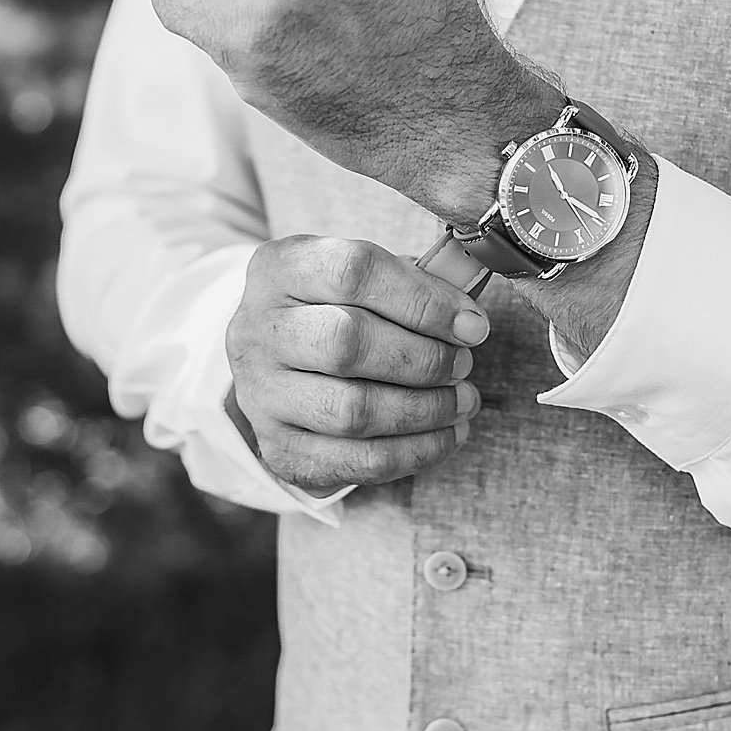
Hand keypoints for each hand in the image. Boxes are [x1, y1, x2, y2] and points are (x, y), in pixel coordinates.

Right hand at [226, 237, 489, 496]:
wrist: (279, 358)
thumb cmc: (340, 308)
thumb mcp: (366, 275)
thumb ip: (416, 284)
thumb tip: (469, 321)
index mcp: (280, 269)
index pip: (353, 272)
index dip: (423, 300)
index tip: (472, 325)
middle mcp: (257, 330)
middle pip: (347, 344)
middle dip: (425, 359)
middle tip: (463, 364)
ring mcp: (261, 395)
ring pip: (352, 411)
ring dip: (426, 410)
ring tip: (464, 400)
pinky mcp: (279, 448)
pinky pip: (357, 461)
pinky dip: (416, 452)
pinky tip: (448, 434)